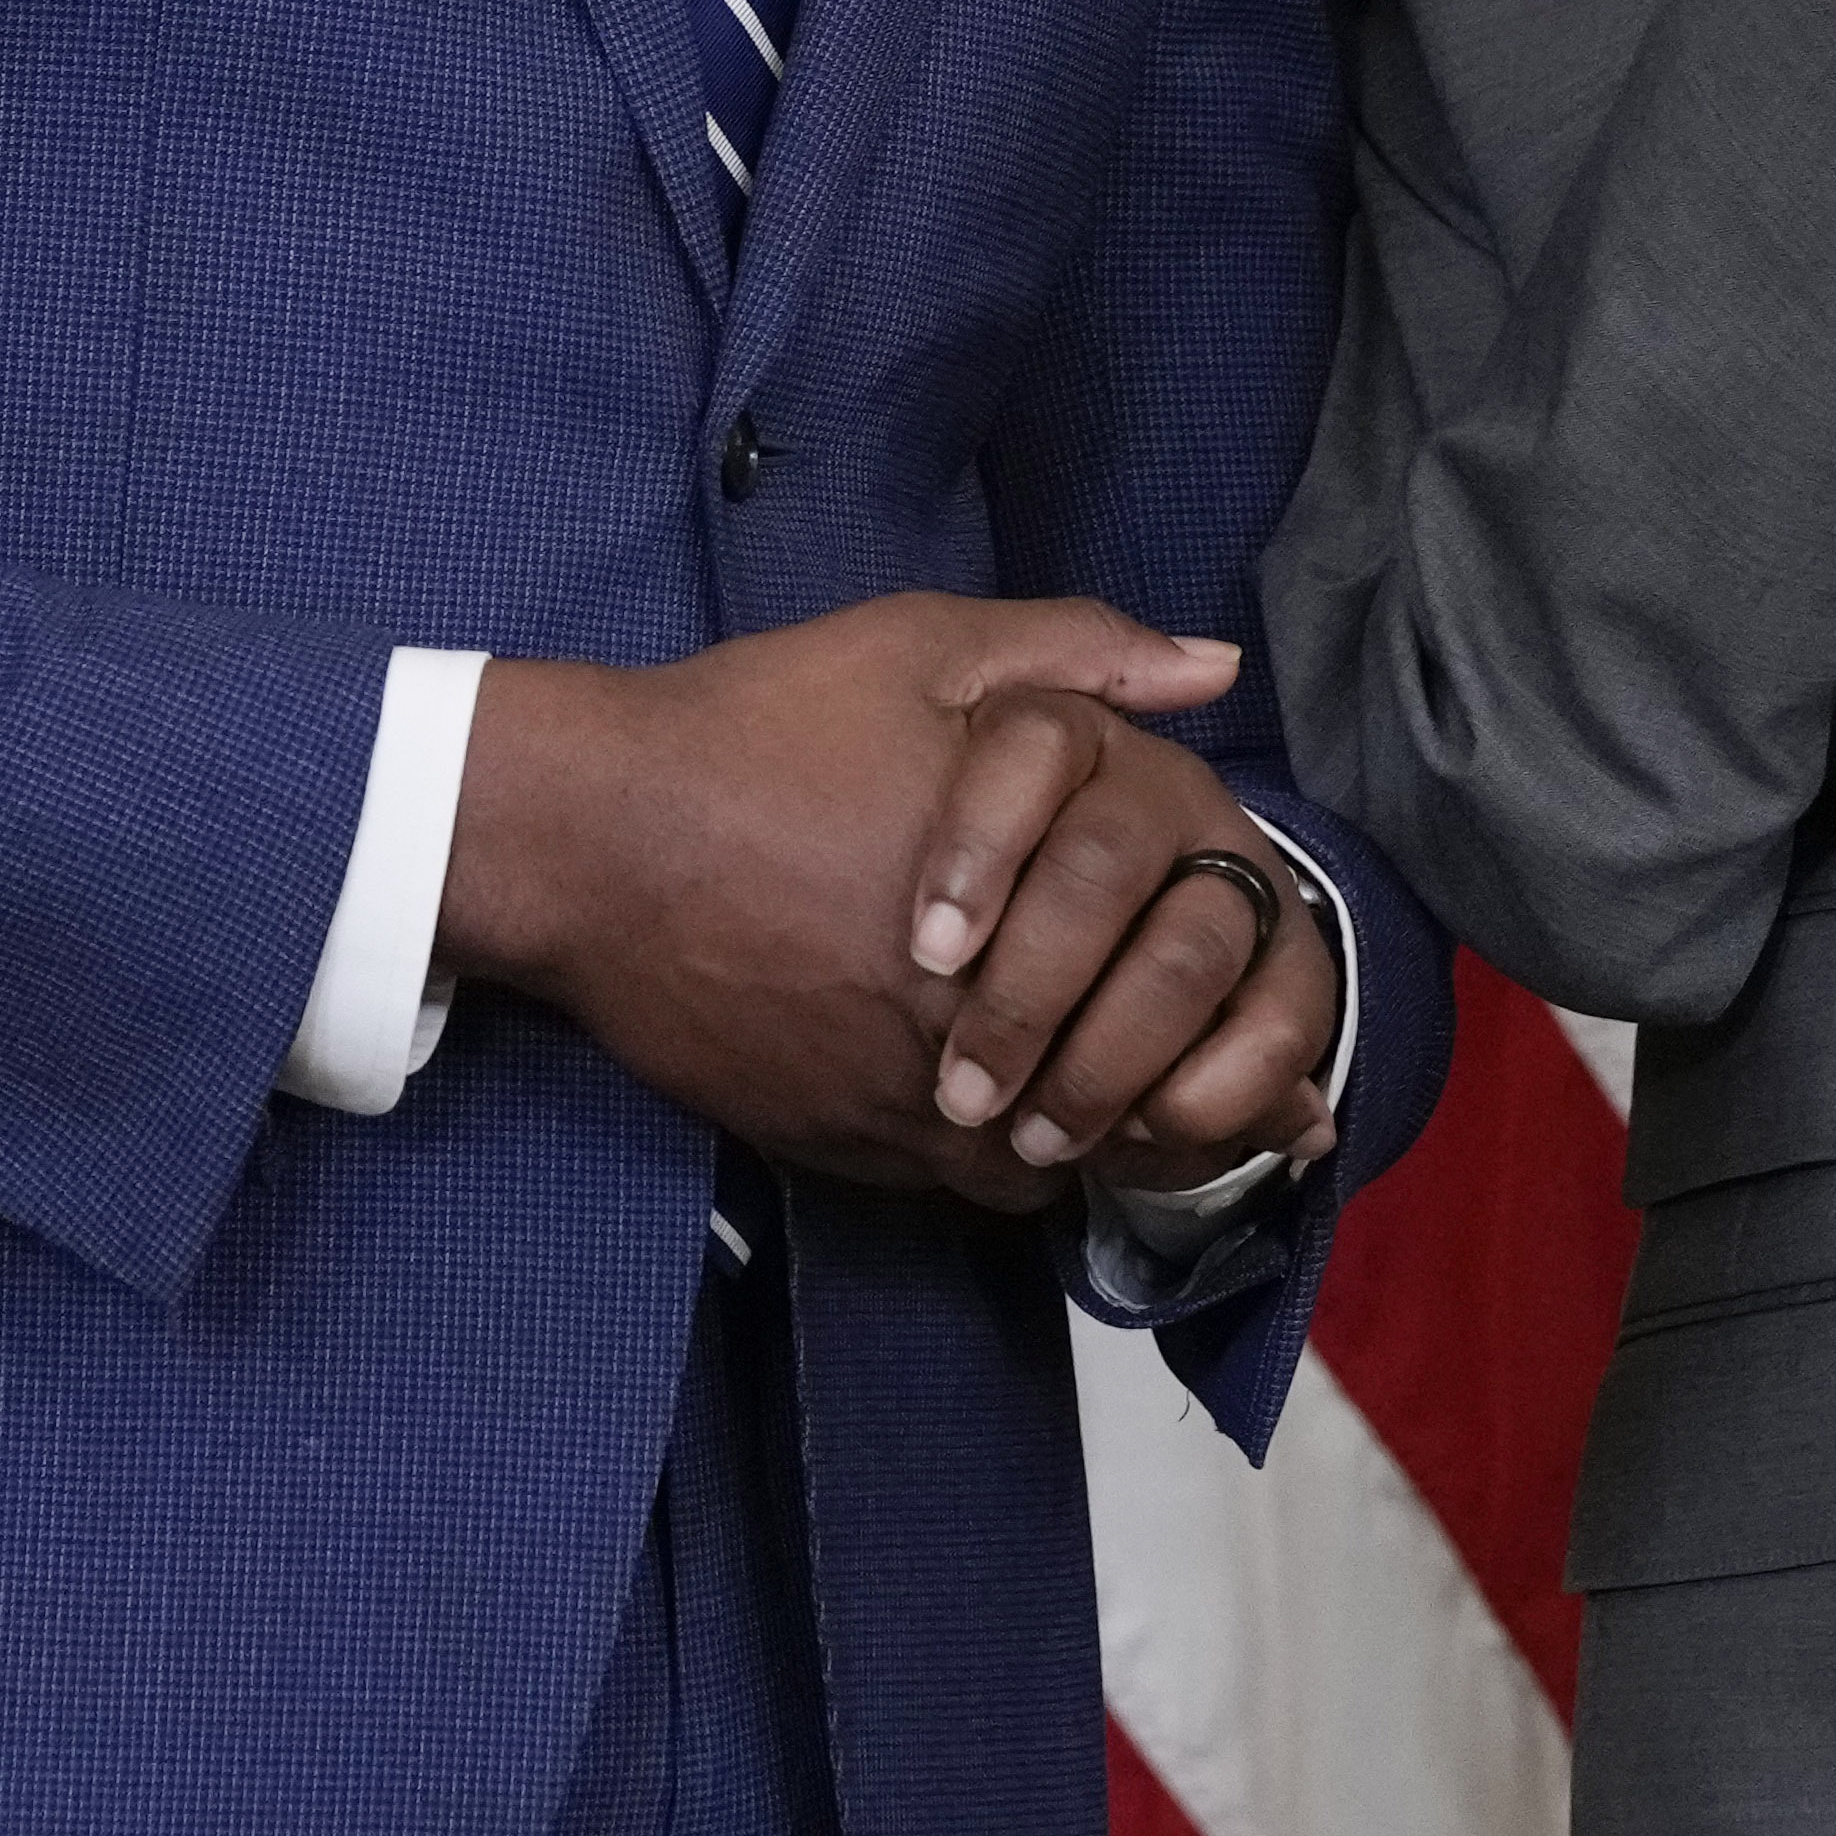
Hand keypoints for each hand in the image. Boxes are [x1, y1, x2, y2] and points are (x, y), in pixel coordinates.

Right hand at [442, 594, 1243, 1207]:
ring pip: (1064, 1151)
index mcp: (1043, 882)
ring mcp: (918, 1092)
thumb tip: (1216, 667)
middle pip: (1144, 1081)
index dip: (1241, 1002)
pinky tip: (999, 1103)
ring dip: (1096, 1127)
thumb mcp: (926, 649)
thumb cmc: (759, 729)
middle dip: (1181, 1081)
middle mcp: (993, 1009)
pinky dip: (1005, 1158)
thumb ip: (1082, 654)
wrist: (593, 835)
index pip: (1199, 975)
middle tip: (1194, 1068)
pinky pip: (973, 1186)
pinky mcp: (850, 1145)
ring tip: (1103, 1087)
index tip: (1242, 1001)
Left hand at [901, 704, 1347, 1194]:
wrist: (928, 965)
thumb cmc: (920, 838)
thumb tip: (1215, 665)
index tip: (927, 952)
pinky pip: (1277, 1029)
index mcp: (1092, 744)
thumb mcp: (942, 701)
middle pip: (1106, 866)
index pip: (1041, 743)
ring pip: (1185, 956)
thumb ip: (1060, 658)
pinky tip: (1140, 1138)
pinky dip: (1206, 1098)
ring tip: (1033, 1139)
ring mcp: (1229, 903)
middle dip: (1032, 992)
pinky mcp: (1277, 994)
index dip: (981, 845)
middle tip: (966, 1092)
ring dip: (1105, 1060)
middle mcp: (1175, 811)